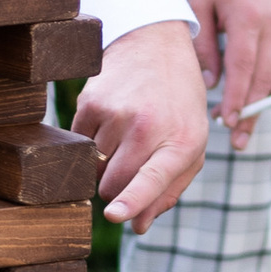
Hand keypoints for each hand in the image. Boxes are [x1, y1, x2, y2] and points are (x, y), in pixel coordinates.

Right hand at [71, 18, 207, 230]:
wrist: (155, 45)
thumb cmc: (178, 104)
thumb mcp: (191, 144)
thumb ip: (170, 189)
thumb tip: (138, 226)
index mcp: (182, 140)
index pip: (152, 178)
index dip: (131, 201)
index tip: (114, 216)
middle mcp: (149, 125)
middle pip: (113, 185)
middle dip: (117, 189)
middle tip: (130, 165)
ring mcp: (117, 112)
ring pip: (94, 169)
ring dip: (104, 164)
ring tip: (125, 135)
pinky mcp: (90, 102)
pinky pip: (79, 146)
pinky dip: (91, 143)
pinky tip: (111, 121)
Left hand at [189, 0, 270, 147]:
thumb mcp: (201, 4)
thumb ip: (204, 45)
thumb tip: (209, 84)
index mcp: (248, 17)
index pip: (244, 65)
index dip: (237, 96)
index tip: (227, 121)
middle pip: (263, 78)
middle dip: (250, 112)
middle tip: (236, 140)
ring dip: (259, 105)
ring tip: (241, 130)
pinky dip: (267, 88)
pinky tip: (251, 104)